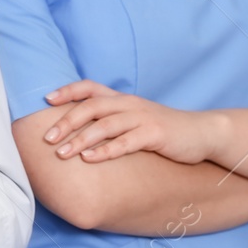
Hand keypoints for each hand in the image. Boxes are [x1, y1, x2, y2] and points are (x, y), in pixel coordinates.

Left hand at [41, 80, 215, 164]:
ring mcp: (143, 118)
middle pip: (92, 107)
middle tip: (47, 138)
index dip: (67, 91)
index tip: (46, 100)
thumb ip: (111, 120)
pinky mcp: (155, 135)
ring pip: (105, 125)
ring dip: (81, 139)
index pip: (89, 87)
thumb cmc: (161, 130)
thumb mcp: (134, 119)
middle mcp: (129, 104)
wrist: (201, 133)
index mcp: (122, 99)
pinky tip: (89, 159)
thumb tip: (78, 130)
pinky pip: (125, 142)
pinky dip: (105, 151)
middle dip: (66, 121)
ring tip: (62, 153)